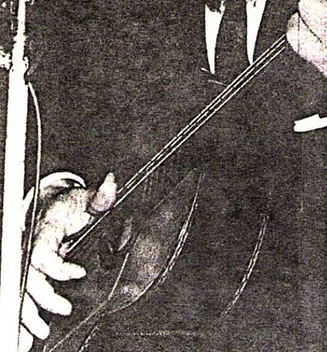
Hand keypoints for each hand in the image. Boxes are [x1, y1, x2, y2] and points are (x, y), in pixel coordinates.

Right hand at [20, 172, 116, 350]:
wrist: (53, 204)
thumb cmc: (69, 204)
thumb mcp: (87, 198)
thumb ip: (101, 196)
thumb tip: (112, 183)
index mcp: (45, 230)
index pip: (42, 253)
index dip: (58, 267)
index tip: (80, 273)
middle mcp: (33, 246)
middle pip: (29, 277)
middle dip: (43, 298)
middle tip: (65, 308)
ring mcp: (30, 260)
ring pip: (21, 289)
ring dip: (27, 313)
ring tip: (39, 332)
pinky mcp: (31, 271)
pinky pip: (22, 293)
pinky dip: (24, 314)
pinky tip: (25, 336)